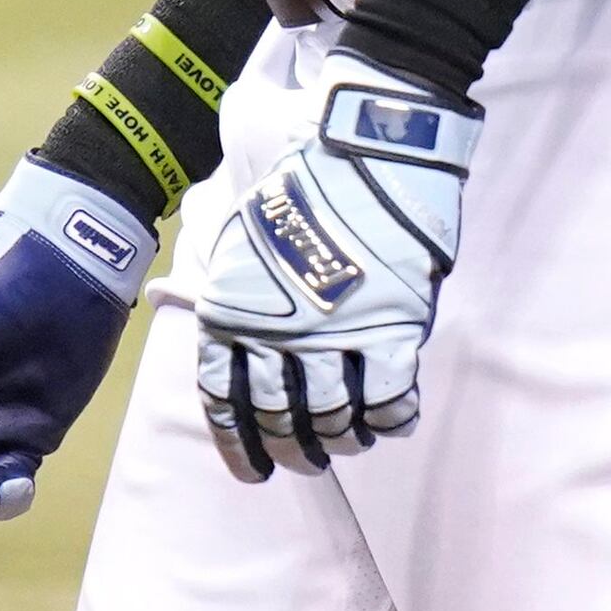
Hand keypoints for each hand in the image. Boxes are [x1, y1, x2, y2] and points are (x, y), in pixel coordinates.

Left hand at [192, 49, 477, 478]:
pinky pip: (390, 402)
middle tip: (308, 460)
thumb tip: (218, 323)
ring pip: (334, 420)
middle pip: (280, 420)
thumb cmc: (300, 172)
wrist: (364, 139)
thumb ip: (231, 283)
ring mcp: (334, 336)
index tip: (254, 471)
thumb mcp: (238, 230)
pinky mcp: (390, 330)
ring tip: (349, 440)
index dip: (239, 447)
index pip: (223, 403)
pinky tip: (391, 421)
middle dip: (293, 451)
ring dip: (342, 440)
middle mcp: (274, 332)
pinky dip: (391, 421)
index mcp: (230, 309)